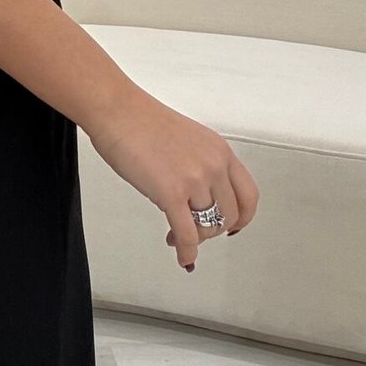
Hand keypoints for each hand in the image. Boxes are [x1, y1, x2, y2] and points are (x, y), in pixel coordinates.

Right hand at [86, 87, 258, 270]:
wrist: (117, 110)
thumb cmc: (140, 121)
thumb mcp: (188, 139)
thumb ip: (200, 165)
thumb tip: (198, 195)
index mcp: (220, 151)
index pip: (248, 195)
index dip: (243, 217)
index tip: (234, 226)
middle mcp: (214, 165)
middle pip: (230, 215)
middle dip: (212, 230)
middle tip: (196, 233)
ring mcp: (195, 180)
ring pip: (209, 227)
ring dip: (195, 239)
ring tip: (177, 237)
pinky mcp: (172, 193)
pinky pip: (187, 235)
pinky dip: (186, 251)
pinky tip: (181, 255)